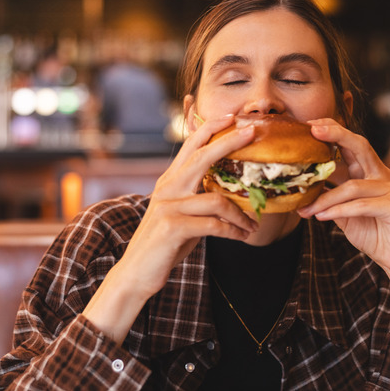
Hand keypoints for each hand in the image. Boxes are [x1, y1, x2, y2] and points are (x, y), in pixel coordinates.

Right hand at [117, 114, 258, 297]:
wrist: (136, 273)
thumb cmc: (164, 244)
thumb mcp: (181, 214)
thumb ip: (198, 198)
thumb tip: (229, 192)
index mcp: (169, 181)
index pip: (191, 145)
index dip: (211, 128)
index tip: (232, 117)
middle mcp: (167, 188)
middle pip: (202, 156)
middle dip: (230, 142)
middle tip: (253, 132)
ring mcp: (168, 206)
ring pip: (217, 199)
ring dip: (241, 214)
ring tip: (253, 225)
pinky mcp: (172, 227)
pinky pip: (214, 225)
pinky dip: (233, 231)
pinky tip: (242, 236)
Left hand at [297, 118, 389, 278]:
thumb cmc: (372, 233)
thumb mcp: (344, 213)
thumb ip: (329, 199)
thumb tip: (302, 194)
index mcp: (371, 173)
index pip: (352, 145)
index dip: (334, 131)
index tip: (311, 125)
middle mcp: (383, 176)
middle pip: (360, 146)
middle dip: (336, 135)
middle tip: (313, 131)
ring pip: (352, 186)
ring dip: (325, 199)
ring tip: (307, 209)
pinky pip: (361, 205)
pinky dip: (339, 210)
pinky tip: (322, 217)